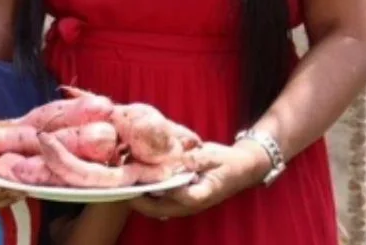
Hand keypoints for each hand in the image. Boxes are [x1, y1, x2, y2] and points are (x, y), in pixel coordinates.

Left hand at [129, 140, 271, 220]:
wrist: (243, 169)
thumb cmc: (229, 162)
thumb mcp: (215, 156)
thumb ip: (196, 159)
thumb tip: (179, 158)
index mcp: (200, 194)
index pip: (173, 196)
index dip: (155, 188)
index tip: (139, 176)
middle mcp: (189, 205)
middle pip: (157, 209)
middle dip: (137, 198)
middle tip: (122, 181)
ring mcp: (185, 206)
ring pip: (155, 209)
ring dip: (140, 197)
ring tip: (126, 179)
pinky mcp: (182, 201)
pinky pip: (160, 203)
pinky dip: (147, 194)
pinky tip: (139, 179)